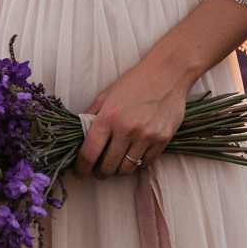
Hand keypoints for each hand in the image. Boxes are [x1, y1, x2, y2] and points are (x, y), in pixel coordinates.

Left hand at [72, 58, 193, 180]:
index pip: (89, 153)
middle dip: (100, 173)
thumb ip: (91, 115)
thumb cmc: (135, 82)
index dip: (81, 168)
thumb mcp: (107, 95)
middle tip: (98, 171)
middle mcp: (127, 129)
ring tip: (116, 165)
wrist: (168, 74)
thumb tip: (78, 135)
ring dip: (118, 171)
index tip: (79, 173)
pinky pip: (145, 164)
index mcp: (108, 117)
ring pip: (127, 169)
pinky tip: (133, 156)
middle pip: (107, 167)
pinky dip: (137, 164)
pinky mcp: (162, 139)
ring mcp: (146, 136)